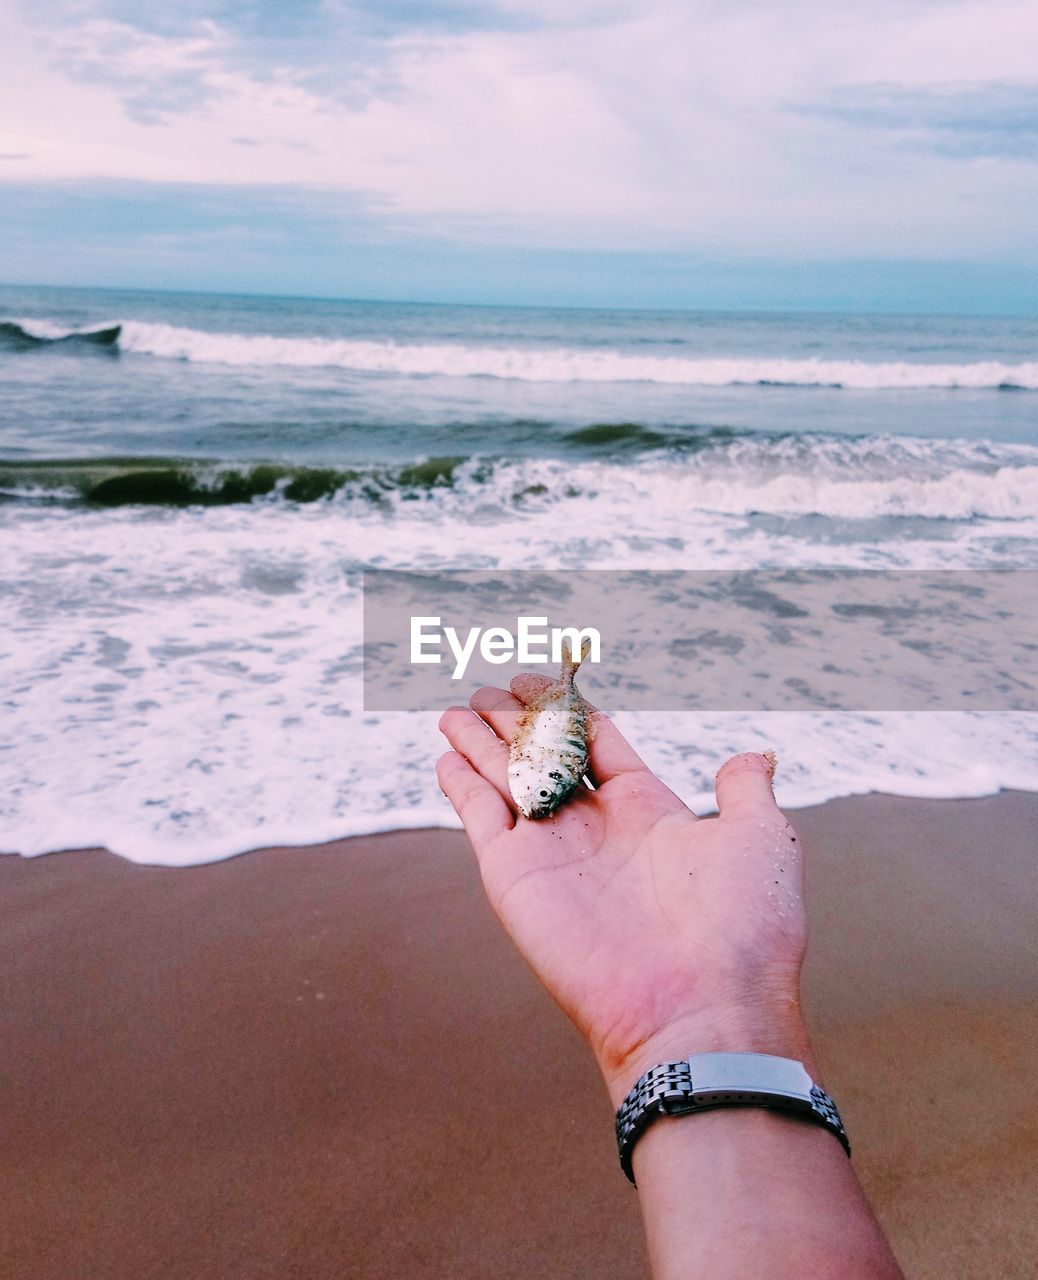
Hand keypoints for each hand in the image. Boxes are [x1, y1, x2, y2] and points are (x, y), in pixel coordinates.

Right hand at [438, 677, 813, 1104]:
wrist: (701, 1007)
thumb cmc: (742, 927)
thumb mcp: (760, 839)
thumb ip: (746, 791)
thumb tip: (757, 756)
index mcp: (648, 811)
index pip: (598, 743)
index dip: (569, 709)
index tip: (541, 679)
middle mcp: (596, 829)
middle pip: (544, 756)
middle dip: (516, 722)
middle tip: (490, 689)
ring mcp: (552, 852)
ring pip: (505, 778)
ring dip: (479, 742)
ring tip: (456, 711)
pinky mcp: (514, 876)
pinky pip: (481, 818)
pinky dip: (461, 786)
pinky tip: (447, 758)